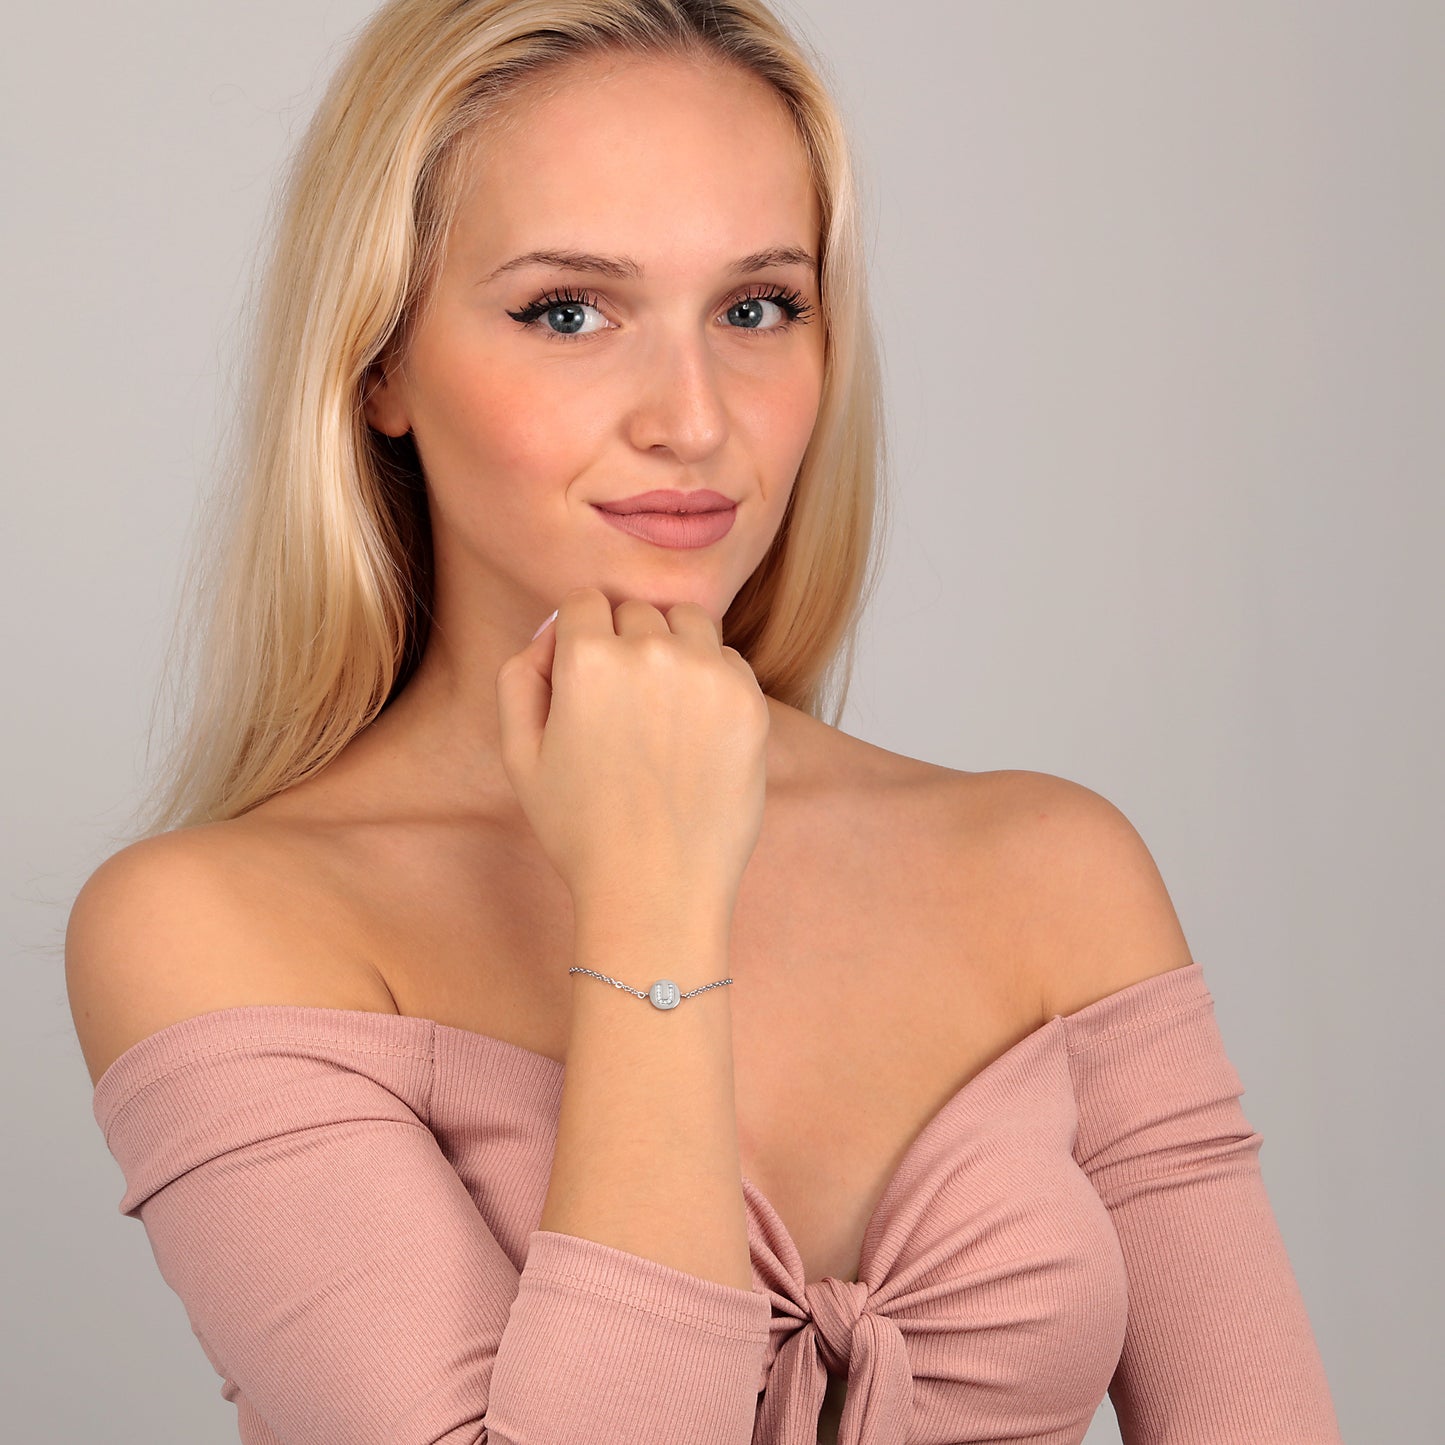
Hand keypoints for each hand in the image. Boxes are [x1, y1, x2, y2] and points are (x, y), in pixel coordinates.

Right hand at [495, 587, 769, 912]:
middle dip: (624, 644)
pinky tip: (693, 732)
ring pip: (687, 621)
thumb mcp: (520, 755)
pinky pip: (726, 658)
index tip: (585, 679)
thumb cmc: (582, 829)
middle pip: (636, 611)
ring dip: (672, 648)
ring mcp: (707, 674)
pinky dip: (710, 679)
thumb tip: (550, 633)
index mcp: (587, 659)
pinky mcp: (749, 700)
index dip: (579, 637)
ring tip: (660, 711)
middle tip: (622, 711)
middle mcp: (651, 652)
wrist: (658, 889)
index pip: (584, 601)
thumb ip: (520, 677)